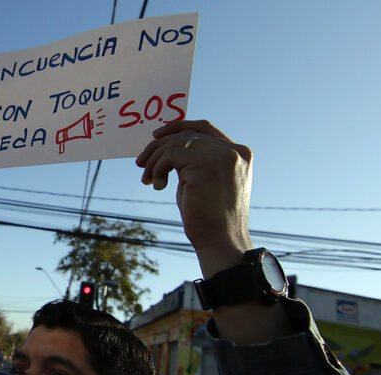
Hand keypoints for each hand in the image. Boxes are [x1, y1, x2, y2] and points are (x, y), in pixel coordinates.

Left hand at [136, 120, 253, 274]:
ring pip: (176, 143)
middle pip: (187, 134)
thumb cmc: (210, 219)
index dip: (179, 126)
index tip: (156, 136)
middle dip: (159, 146)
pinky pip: (170, 155)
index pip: (205, 128)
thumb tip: (166, 148)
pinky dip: (157, 167)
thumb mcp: (205, 183)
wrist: (221, 242)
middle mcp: (234, 151)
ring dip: (155, 159)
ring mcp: (222, 156)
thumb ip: (195, 162)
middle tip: (141, 162)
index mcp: (239, 154)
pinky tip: (157, 184)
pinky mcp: (205, 165)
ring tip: (148, 178)